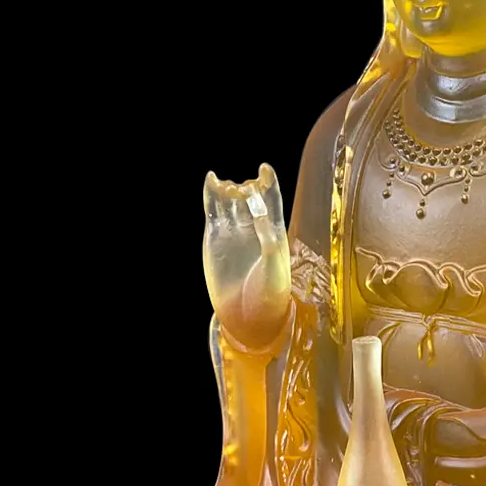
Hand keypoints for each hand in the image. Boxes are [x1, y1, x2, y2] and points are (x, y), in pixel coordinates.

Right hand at [203, 163, 290, 352]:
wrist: (249, 316)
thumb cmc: (269, 292)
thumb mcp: (274, 266)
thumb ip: (268, 241)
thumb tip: (262, 214)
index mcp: (274, 228)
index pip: (272, 197)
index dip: (268, 181)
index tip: (264, 169)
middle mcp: (254, 225)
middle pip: (250, 194)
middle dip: (246, 187)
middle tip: (242, 192)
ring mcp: (234, 229)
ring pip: (231, 199)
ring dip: (229, 188)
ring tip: (226, 186)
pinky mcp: (215, 236)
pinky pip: (214, 210)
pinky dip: (211, 194)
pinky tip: (211, 179)